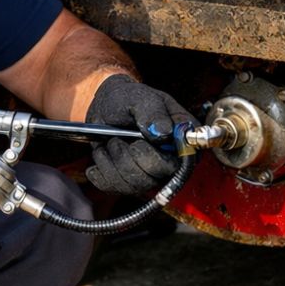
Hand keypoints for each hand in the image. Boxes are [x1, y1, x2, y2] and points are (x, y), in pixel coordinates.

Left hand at [85, 74, 195, 195]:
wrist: (108, 108)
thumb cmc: (128, 100)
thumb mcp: (140, 98)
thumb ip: (152, 112)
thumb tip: (163, 133)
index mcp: (184, 140)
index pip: (179, 163)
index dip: (154, 156)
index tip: (137, 140)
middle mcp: (172, 163)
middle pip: (151, 177)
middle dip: (127, 155)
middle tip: (118, 135)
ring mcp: (152, 176)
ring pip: (132, 184)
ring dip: (112, 160)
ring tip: (111, 141)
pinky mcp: (131, 183)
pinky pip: (114, 187)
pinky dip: (101, 169)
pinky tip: (102, 153)